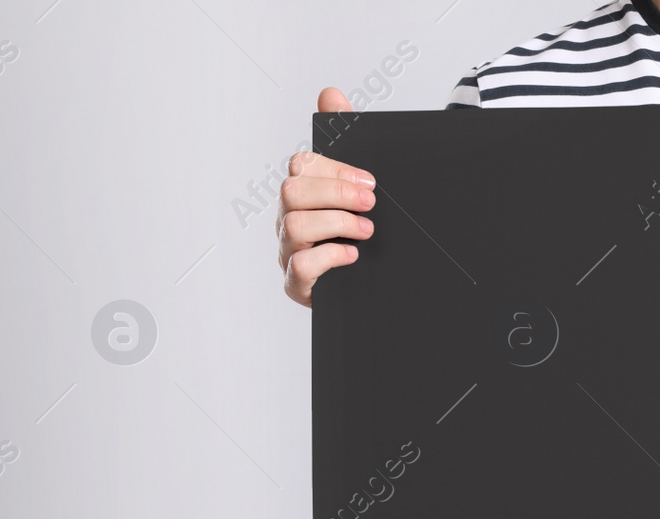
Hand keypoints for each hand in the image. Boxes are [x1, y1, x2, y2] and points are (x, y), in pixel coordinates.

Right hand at [279, 87, 377, 306]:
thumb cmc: (356, 232)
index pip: (301, 166)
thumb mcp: (357, 187)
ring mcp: (288, 251)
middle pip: (292, 191)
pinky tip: (353, 256)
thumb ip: (345, 139)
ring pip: (295, 226)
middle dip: (337, 194)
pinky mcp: (296, 283)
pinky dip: (330, 257)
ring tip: (366, 230)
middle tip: (371, 204)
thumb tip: (330, 93)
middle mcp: (289, 218)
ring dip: (337, 224)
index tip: (369, 181)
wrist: (369, 285)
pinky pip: (300, 266)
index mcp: (303, 192)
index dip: (335, 169)